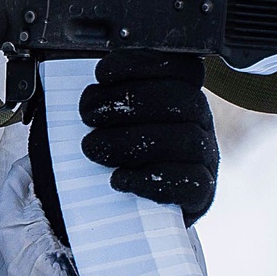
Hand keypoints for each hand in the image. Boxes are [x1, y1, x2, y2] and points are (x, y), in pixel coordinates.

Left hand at [28, 52, 219, 240]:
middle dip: (129, 101)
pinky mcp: (200, 194)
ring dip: (132, 141)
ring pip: (187, 139)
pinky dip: (149, 179)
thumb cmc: (117, 156)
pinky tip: (118, 179)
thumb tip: (72, 87)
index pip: (179, 66)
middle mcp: (199, 122)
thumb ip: (102, 98)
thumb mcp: (110, 120)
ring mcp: (204, 158)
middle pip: (182, 100)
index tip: (101, 75)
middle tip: (89, 115)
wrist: (129, 211)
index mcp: (181, 94)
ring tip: (93, 149)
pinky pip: (190, 182)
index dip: (142, 64)